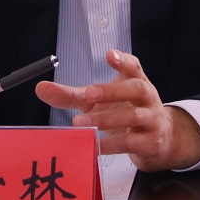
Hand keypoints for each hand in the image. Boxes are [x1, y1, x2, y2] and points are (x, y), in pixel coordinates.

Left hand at [34, 49, 199, 171]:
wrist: (157, 141)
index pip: (134, 66)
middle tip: (89, 93)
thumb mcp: (97, 101)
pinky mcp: (150, 143)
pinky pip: (131, 143)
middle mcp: (147, 98)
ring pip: (133, 117)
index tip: (109, 55)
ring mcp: (151, 120)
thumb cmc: (123, 113)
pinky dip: (111, 144)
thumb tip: (41, 88)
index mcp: (136, 82)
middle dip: (112, 90)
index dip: (123, 61)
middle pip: (136, 88)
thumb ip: (71, 95)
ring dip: (107, 119)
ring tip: (81, 123)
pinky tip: (95, 144)